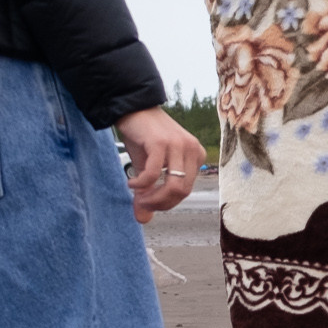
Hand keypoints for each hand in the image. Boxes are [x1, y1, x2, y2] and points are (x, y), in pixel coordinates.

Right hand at [115, 107, 206, 223]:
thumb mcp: (147, 168)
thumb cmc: (142, 137)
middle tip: (142, 202)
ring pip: (173, 187)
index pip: (186, 191)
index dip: (166, 202)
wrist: (131, 107)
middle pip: (182, 192)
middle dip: (160, 203)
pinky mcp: (161, 142)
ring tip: (137, 195)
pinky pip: (154, 174)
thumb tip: (143, 220)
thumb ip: (148, 193)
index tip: (148, 202)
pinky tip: (132, 183)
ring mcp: (179, 145)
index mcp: (196, 156)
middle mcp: (192, 149)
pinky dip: (141, 184)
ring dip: (153, 197)